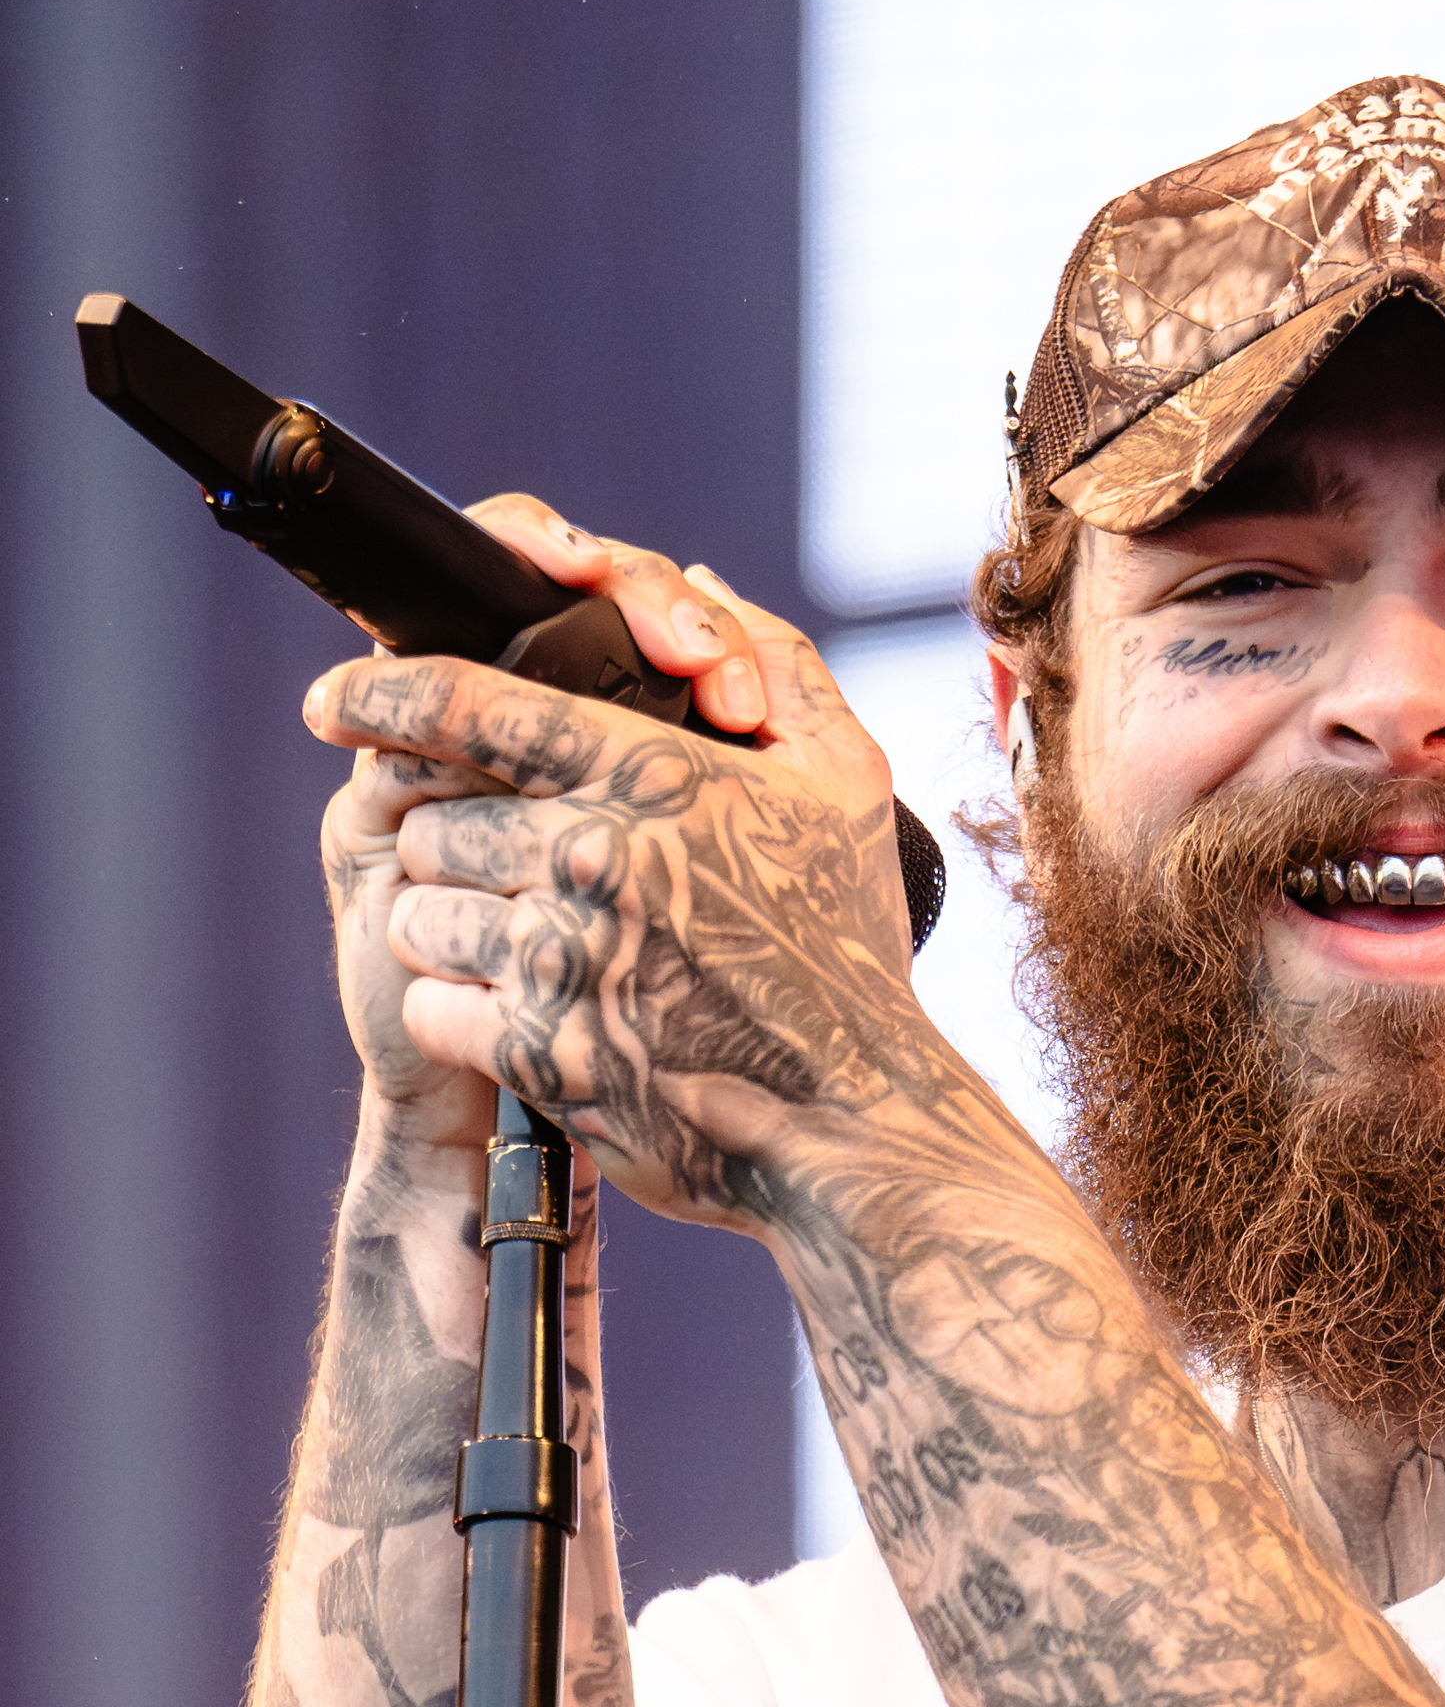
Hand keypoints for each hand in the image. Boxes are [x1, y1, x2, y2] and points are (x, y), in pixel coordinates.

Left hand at [304, 571, 917, 1226]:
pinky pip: (434, 1006)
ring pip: (420, 911)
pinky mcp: (536, 1054)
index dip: (382, 693)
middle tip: (530, 883)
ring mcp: (559, 958)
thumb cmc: (849, 950)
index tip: (331, 699)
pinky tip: (530, 1024)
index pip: (473, 704)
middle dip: (463, 846)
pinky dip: (465, 1018)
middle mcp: (594, 856)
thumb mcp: (846, 787)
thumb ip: (778, 665)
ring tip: (533, 957)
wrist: (851, 1121)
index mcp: (652, 777)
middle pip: (434, 817)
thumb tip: (703, 585)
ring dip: (457, 931)